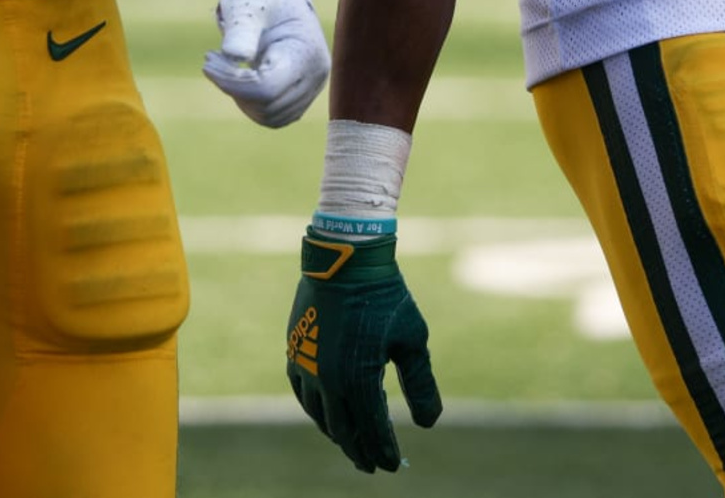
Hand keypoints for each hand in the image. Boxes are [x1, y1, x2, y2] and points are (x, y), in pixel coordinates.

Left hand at [202, 0, 330, 126]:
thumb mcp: (246, 4)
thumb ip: (242, 30)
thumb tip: (236, 56)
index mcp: (306, 50)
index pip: (266, 88)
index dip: (231, 81)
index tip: (208, 59)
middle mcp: (316, 73)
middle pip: (267, 106)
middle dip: (234, 87)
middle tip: (214, 58)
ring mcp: (311, 85)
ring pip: (270, 116)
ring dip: (241, 97)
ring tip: (228, 65)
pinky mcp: (301, 93)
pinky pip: (273, 114)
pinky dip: (251, 101)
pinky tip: (241, 74)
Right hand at [287, 232, 441, 471]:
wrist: (345, 258)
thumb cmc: (384, 295)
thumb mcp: (412, 338)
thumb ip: (420, 383)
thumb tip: (429, 423)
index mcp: (358, 380)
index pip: (373, 431)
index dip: (384, 451)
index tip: (395, 466)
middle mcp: (328, 382)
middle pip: (344, 431)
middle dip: (361, 451)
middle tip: (374, 465)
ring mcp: (307, 368)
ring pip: (321, 417)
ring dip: (338, 434)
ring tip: (354, 444)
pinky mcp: (294, 353)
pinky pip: (304, 395)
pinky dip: (318, 411)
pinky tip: (328, 414)